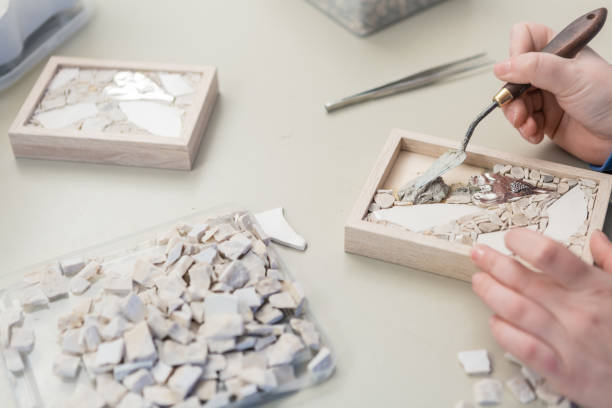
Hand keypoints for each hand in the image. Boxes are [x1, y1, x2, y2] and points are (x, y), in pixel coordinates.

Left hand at [470, 228, 611, 407]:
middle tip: (478, 254)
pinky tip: (495, 320)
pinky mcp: (561, 371)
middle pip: (523, 280)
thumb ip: (611, 263)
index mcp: (594, 289)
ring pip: (515, 310)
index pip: (550, 255)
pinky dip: (503, 331)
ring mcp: (567, 343)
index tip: (510, 237)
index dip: (524, 242)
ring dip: (491, 292)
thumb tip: (595, 238)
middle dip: (493, 263)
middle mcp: (578, 313)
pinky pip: (522, 346)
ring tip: (479, 281)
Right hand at [494, 23, 611, 164]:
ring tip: (527, 124)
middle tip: (518, 106)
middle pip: (513, 74)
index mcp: (560, 51)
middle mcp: (550, 71)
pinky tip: (535, 132)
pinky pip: (522, 121)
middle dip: (512, 94)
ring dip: (517, 115)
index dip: (517, 53)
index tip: (518, 72)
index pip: (525, 37)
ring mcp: (546, 94)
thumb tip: (504, 66)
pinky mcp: (544, 117)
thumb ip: (536, 68)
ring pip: (514, 100)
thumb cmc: (611, 101)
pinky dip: (525, 129)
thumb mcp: (572, 78)